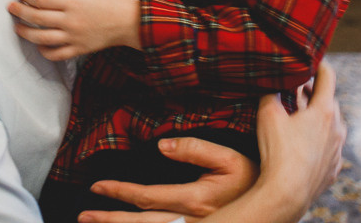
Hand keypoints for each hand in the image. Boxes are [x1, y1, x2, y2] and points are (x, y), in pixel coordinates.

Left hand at [7, 0, 139, 59]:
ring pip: (42, 38)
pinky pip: (56, 54)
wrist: (129, 22)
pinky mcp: (78, 49)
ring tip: (17, 28)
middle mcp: (70, 20)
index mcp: (72, 1)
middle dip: (20, 12)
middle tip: (11, 8)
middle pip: (37, 18)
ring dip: (26, 33)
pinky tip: (38, 45)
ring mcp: (73, 37)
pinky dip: (44, 51)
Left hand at [80, 137, 258, 222]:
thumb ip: (196, 149)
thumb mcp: (229, 158)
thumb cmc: (253, 180)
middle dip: (109, 220)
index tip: (98, 186)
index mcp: (195, 200)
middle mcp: (190, 222)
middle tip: (84, 215)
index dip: (119, 192)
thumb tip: (162, 145)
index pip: (147, 197)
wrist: (276, 207)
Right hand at [252, 60, 345, 217]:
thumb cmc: (279, 152)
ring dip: (317, 118)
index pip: (328, 77)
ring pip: (331, 126)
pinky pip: (328, 148)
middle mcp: (337, 129)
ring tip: (299, 117)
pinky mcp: (333, 169)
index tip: (311, 59)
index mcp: (324, 111)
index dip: (319, 64)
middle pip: (330, 101)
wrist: (288, 193)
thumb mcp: (268, 114)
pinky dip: (318, 140)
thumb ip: (271, 93)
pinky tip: (302, 145)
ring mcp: (337, 151)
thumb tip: (271, 82)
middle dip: (314, 92)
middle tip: (298, 88)